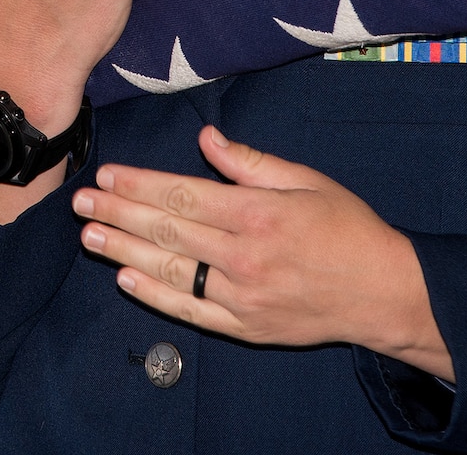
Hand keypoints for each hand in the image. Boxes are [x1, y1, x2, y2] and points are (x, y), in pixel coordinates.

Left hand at [71, 127, 453, 380]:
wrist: (385, 293)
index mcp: (259, 213)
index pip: (183, 196)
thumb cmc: (348, 227)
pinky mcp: (246, 328)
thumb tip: (206, 138)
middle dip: (119, 212)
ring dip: (123, 250)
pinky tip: (125, 277)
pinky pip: (189, 311)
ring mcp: (243, 297)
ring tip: (89, 234)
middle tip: (81, 201)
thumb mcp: (306, 180)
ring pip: (170, 271)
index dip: (140, 184)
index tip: (107, 173)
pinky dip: (154, 295)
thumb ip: (251, 162)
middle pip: (167, 231)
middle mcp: (245, 256)